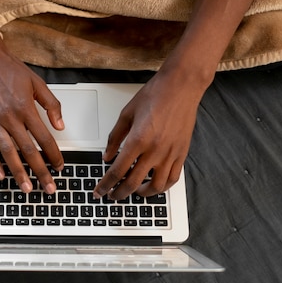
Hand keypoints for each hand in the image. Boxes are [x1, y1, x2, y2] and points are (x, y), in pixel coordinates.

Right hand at [0, 47, 63, 194]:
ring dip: (18, 173)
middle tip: (48, 188)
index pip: (44, 138)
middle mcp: (9, 117)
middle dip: (40, 172)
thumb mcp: (36, 82)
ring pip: (8, 154)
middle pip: (28, 151)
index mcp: (25, 108)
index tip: (60, 166)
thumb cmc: (9, 68)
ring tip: (26, 188)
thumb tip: (60, 125)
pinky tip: (1, 175)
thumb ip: (51, 105)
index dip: (54, 155)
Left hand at [93, 67, 203, 199]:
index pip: (117, 171)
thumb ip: (114, 137)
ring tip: (134, 192)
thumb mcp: (127, 114)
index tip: (99, 191)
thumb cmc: (155, 95)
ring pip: (156, 186)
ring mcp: (170, 154)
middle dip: (119, 193)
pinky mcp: (182, 153)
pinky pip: (172, 178)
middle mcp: (155, 150)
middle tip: (112, 196)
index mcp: (138, 140)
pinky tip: (155, 185)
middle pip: (133, 183)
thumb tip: (107, 156)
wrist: (180, 87)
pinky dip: (162, 186)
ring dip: (142, 194)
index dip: (105, 185)